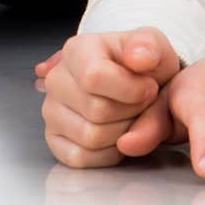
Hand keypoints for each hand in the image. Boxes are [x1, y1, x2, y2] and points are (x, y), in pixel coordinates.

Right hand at [40, 28, 180, 167]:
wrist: (138, 86)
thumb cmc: (141, 67)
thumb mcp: (153, 46)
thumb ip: (149, 47)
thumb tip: (137, 58)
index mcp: (76, 50)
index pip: (94, 77)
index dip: (130, 90)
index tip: (149, 87)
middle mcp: (56, 80)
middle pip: (97, 111)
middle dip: (131, 112)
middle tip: (140, 102)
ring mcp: (51, 111)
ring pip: (91, 137)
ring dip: (122, 133)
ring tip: (128, 115)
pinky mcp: (54, 140)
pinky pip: (81, 158)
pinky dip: (107, 154)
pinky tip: (116, 134)